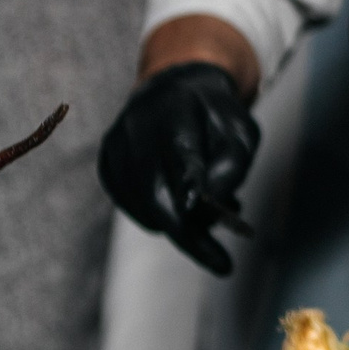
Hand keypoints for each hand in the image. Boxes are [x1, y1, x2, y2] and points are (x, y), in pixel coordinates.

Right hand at [96, 62, 260, 273]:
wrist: (176, 86)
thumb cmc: (215, 115)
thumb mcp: (241, 133)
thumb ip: (231, 167)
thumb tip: (206, 206)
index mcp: (176, 112)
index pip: (182, 163)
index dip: (193, 200)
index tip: (209, 235)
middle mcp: (137, 127)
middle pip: (155, 195)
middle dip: (189, 235)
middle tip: (221, 263)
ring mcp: (116, 145)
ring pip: (143, 206)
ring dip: (179, 223)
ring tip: (213, 216)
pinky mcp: (107, 162)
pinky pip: (131, 205)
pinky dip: (159, 216)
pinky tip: (184, 206)